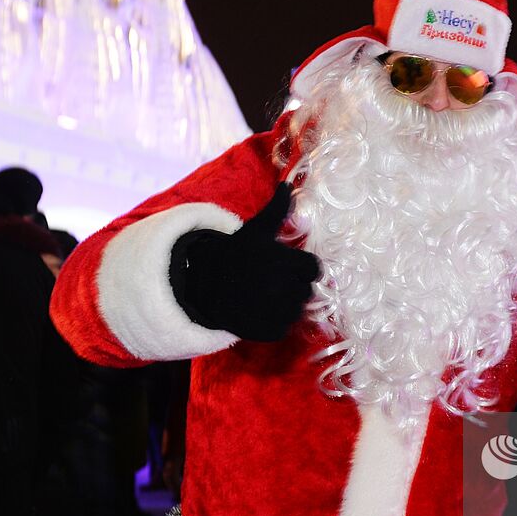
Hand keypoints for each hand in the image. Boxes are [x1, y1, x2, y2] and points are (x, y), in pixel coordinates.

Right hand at [170, 184, 320, 339]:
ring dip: (285, 304)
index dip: (302, 267)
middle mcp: (283, 288)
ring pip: (296, 310)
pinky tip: (256, 309)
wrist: (201, 284)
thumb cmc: (234, 254)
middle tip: (269, 279)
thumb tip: (287, 184)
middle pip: (306, 290)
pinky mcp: (267, 331)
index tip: (285, 265)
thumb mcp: (255, 230)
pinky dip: (273, 322)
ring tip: (262, 294)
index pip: (314, 269)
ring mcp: (276, 311)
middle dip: (293, 284)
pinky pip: (283, 327)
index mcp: (284, 262)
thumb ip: (277, 210)